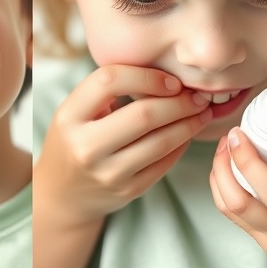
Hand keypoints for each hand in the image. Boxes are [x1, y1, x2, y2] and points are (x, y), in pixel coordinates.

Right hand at [36, 65, 212, 226]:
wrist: (63, 191)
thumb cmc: (76, 138)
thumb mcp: (77, 110)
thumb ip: (109, 90)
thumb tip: (167, 76)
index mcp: (69, 116)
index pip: (109, 81)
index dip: (147, 76)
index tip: (171, 80)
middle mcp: (85, 146)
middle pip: (144, 115)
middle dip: (180, 102)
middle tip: (198, 96)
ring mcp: (107, 173)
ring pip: (160, 142)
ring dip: (189, 124)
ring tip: (202, 112)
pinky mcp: (127, 191)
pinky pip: (164, 163)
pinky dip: (182, 144)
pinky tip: (189, 132)